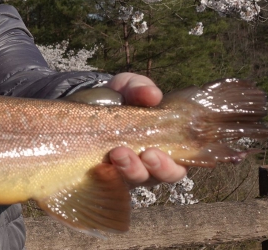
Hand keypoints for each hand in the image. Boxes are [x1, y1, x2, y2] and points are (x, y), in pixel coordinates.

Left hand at [105, 72, 186, 186]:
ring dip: (129, 169)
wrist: (89, 101)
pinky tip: (101, 164)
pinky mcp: (104, 172)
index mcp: (164, 146)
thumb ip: (140, 88)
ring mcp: (125, 169)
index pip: (178, 166)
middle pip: (157, 178)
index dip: (172, 166)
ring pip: (133, 180)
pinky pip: (108, 180)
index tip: (156, 153)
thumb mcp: (131, 87)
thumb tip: (153, 95)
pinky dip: (106, 172)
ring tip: (118, 153)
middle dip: (154, 169)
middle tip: (145, 155)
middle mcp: (147, 164)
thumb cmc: (121, 97)